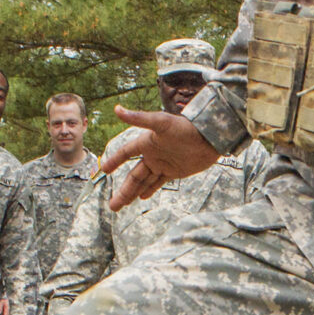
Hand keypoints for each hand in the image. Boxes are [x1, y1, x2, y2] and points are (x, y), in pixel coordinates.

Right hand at [101, 106, 220, 210]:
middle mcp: (152, 154)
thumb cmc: (185, 128)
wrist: (209, 138)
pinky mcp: (174, 172)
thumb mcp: (161, 122)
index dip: (114, 161)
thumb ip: (139, 118)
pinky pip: (158, 182)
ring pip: (143, 182)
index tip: (104, 170)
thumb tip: (117, 109)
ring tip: (120, 205)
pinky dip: (149, 189)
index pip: (125, 153)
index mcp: (146, 143)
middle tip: (112, 205)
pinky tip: (141, 197)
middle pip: (133, 176)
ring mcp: (163, 164)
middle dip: (123, 190)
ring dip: (132, 193)